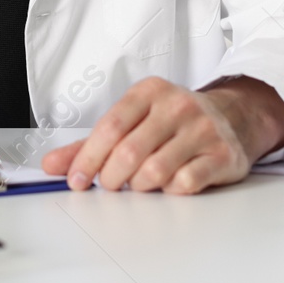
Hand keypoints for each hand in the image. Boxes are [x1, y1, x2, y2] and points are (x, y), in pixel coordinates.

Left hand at [40, 76, 283, 194]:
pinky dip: (169, 191)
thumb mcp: (132, 121)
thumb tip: (52, 165)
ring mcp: (202, 129)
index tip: (76, 180)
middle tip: (110, 185)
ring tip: (139, 184)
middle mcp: (177, 105)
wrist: (231, 117)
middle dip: (112, 177)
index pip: (110, 126)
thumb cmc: (173, 121)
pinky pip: (185, 183)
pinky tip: (168, 184)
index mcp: (149, 92)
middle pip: (130, 151)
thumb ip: (90, 144)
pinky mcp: (221, 154)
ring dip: (139, 186)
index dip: (88, 157)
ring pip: (156, 170)